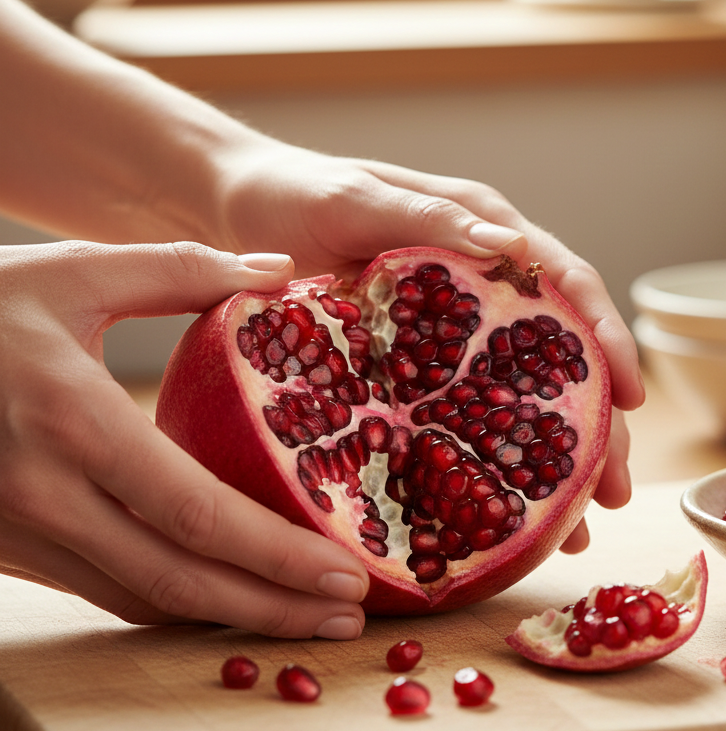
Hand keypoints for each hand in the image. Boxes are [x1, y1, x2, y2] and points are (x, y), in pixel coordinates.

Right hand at [0, 241, 369, 637]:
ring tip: (305, 617)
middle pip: (179, 580)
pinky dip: (172, 602)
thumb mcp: (71, 272)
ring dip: (228, 616)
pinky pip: (105, 589)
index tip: (346, 573)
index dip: (277, 555)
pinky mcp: (8, 546)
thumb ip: (180, 268)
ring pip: (141, 599)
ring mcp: (21, 531)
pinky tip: (225, 595)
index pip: (196, 512)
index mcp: (71, 422)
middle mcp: (45, 494)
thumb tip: (279, 271)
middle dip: (273, 607)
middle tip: (349, 616)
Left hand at [214, 145, 645, 550]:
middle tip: (612, 490)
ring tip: (573, 524)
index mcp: (484, 233)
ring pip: (518, 396)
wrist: (239, 212)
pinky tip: (499, 510)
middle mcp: (483, 283)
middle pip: (558, 357)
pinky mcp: (417, 363)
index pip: (567, 284)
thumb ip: (429, 219)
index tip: (632, 396)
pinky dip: (486, 459)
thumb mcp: (358, 199)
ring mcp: (450, 329)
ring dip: (551, 458)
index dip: (605, 339)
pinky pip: (464, 413)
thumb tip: (510, 249)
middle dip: (594, 423)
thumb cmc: (296, 193)